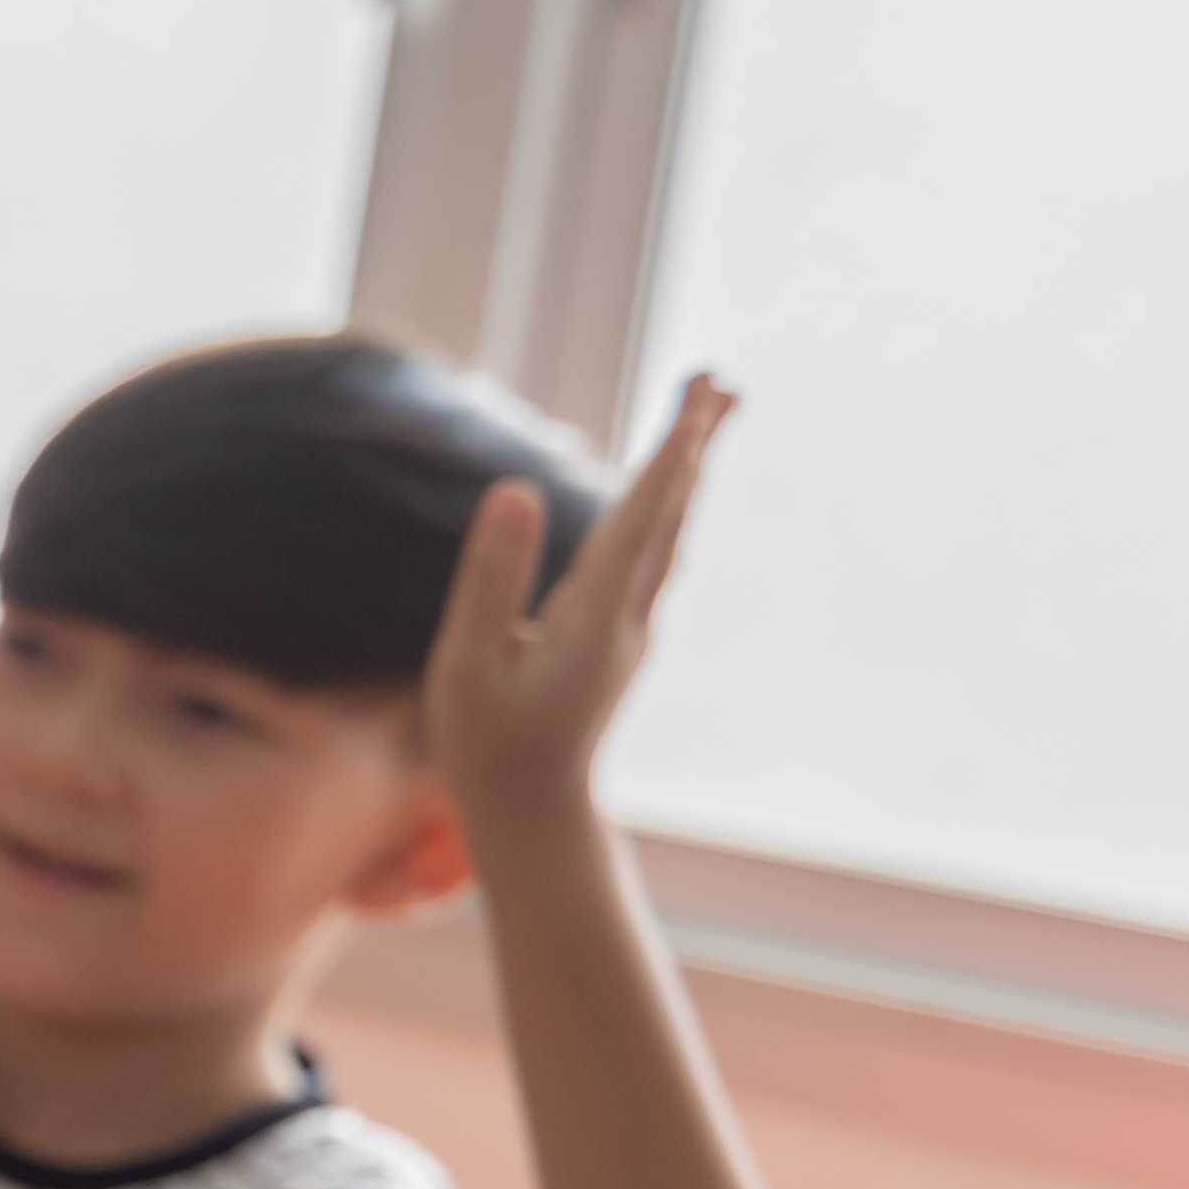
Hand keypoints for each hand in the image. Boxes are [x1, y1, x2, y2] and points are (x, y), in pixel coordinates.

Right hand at [426, 378, 729, 834]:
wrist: (532, 810)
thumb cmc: (489, 743)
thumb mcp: (469, 664)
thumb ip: (492, 577)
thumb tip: (517, 490)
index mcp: (594, 621)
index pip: (638, 523)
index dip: (668, 461)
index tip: (697, 405)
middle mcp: (630, 617)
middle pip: (670, 514)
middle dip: (693, 443)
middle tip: (719, 378)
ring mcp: (632, 625)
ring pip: (671, 529)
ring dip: (689, 466)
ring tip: (711, 407)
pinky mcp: (621, 632)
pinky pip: (655, 549)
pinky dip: (668, 502)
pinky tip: (670, 484)